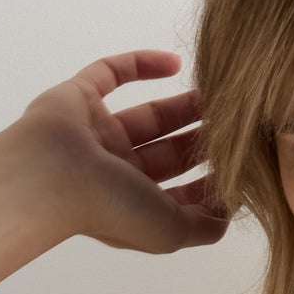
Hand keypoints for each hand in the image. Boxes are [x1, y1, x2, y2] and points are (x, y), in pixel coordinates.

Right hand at [18, 47, 230, 255]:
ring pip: (148, 115)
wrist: (50, 173)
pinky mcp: (78, 97)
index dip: (210, 181)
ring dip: (183, 105)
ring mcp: (96, 135)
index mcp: (134, 207)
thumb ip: (206, 225)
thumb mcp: (171, 230)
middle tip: (237, 121)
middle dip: (202, 139)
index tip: (244, 163)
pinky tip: (175, 63)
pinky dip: (141, 64)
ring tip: (220, 92)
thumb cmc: (109, 207)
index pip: (180, 194)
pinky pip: (111, 73)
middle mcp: (116, 174)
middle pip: (169, 153)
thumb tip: (231, 208)